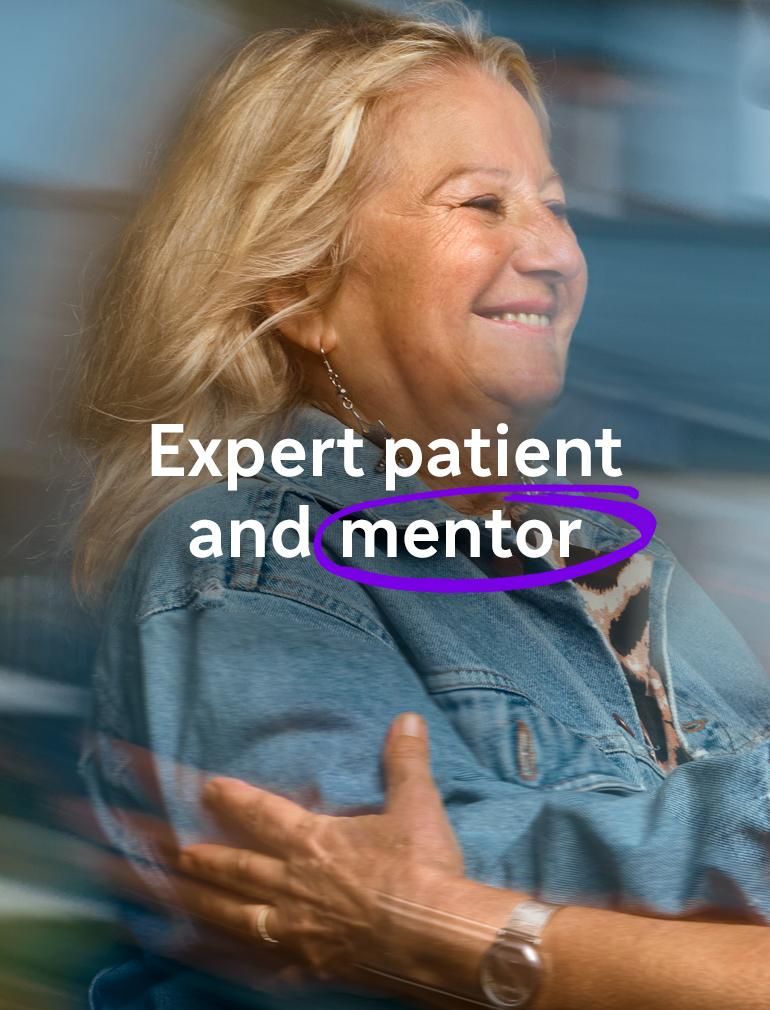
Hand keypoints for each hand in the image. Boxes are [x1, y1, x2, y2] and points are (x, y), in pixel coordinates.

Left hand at [178, 712, 464, 981]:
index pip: (261, 814)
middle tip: (163, 847)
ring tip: (165, 894)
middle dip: (194, 855)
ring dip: (196, 902)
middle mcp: (291, 884)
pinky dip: (226, 961)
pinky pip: (254, 966)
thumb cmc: (422, 869)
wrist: (435, 938)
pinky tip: (206, 958)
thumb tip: (407, 718)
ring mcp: (293, 931)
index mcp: (313, 842)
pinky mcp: (305, 969)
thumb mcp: (417, 804)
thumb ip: (405, 761)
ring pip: (231, 914)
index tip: (205, 788)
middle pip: (232, 868)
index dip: (232, 799)